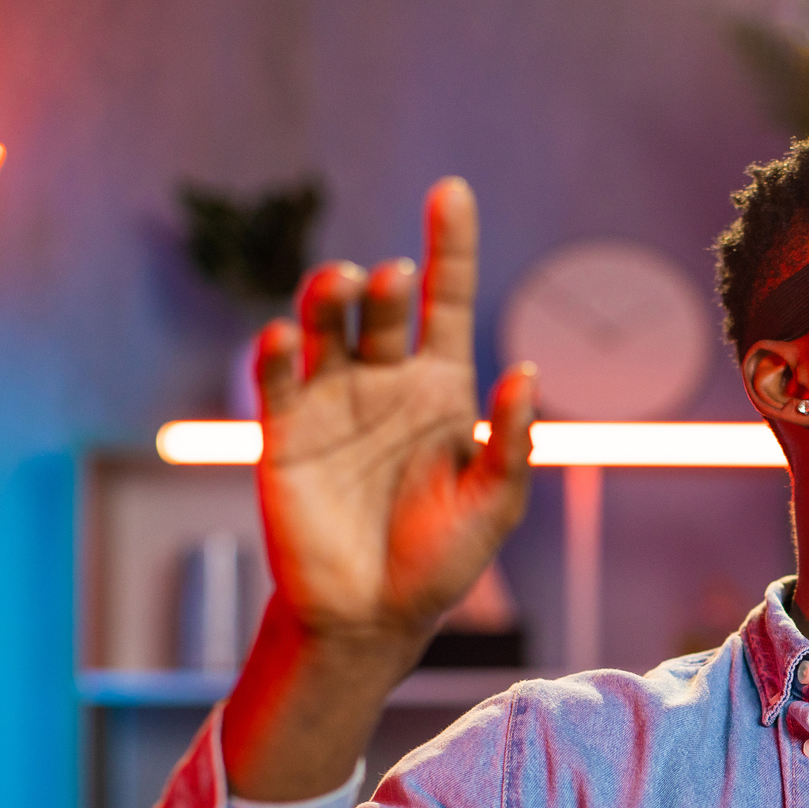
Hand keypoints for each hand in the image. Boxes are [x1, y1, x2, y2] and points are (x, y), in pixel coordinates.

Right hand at [254, 177, 534, 649]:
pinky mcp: (285, 431)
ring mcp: (332, 400)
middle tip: (390, 278)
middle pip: (384, 306)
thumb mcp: (494, 507)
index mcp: (443, 389)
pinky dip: (278, 351)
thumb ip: (514, 445)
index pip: (447, 300)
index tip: (451, 190)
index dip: (450, 245)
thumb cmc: (441, 560)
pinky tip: (286, 337)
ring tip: (343, 284)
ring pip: (326, 324)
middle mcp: (386, 382)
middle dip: (385, 283)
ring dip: (330, 297)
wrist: (372, 616)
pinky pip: (279, 376)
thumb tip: (530, 372)